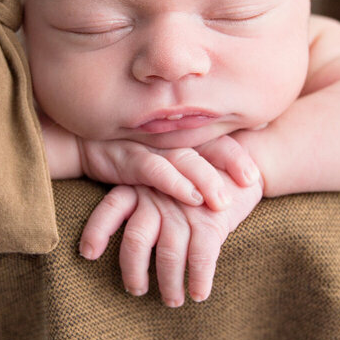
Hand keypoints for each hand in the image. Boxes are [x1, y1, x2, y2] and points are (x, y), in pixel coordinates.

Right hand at [77, 136, 258, 210]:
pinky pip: (155, 170)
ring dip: (206, 179)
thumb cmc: (131, 155)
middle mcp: (171, 139)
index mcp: (184, 138)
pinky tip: (190, 197)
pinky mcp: (129, 159)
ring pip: (186, 159)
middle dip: (232, 163)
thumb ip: (192, 164)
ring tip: (224, 201)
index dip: (238, 156)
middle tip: (251, 184)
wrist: (84, 145)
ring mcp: (151, 147)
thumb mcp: (164, 158)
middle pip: (208, 146)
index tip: (256, 177)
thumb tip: (227, 176)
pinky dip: (175, 183)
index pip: (218, 140)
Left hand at [78, 176, 263, 306]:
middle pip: (135, 241)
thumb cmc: (199, 177)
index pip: (110, 208)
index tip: (88, 254)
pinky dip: (199, 279)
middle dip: (134, 272)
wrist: (245, 162)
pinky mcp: (211, 221)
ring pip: (167, 255)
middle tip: (137, 291)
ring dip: (168, 283)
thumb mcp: (166, 180)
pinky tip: (199, 294)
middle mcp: (158, 197)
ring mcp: (184, 210)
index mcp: (141, 185)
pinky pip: (200, 257)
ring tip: (171, 300)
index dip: (96, 231)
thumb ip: (143, 199)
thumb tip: (124, 232)